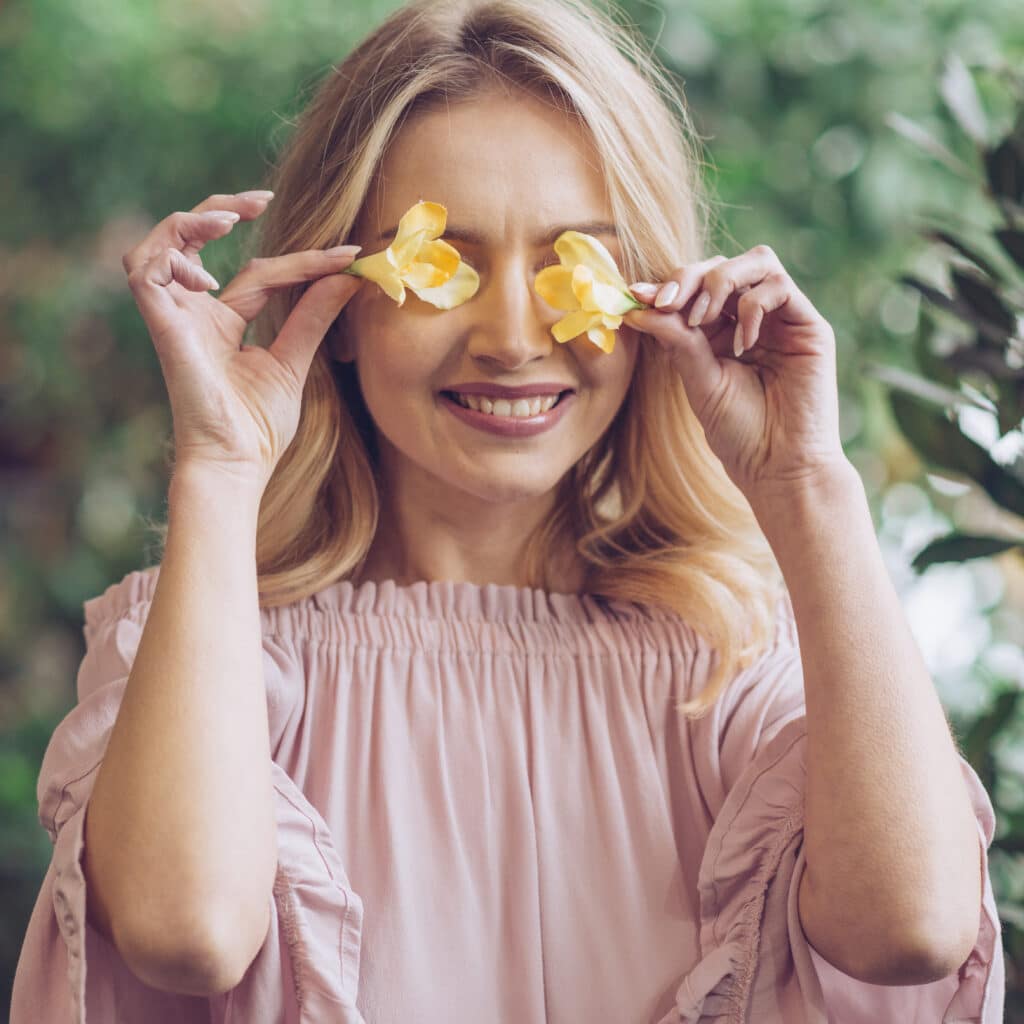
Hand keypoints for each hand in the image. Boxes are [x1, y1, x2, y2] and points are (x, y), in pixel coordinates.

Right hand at [122, 189, 362, 488]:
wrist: (238, 462)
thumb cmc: (258, 426)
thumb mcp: (293, 360)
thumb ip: (312, 316)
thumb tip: (346, 277)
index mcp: (223, 323)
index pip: (260, 273)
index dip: (302, 260)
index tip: (347, 255)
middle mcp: (194, 315)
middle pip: (193, 240)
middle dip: (221, 208)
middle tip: (261, 200)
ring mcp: (174, 320)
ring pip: (157, 246)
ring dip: (188, 222)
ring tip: (229, 219)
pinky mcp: (161, 329)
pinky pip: (144, 273)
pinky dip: (170, 256)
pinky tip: (206, 272)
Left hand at [625, 245, 848, 503]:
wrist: (777, 468)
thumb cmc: (739, 432)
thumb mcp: (697, 378)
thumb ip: (675, 339)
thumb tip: (637, 306)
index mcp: (722, 331)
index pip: (697, 287)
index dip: (668, 284)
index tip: (636, 295)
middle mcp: (753, 319)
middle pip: (723, 265)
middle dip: (689, 278)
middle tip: (667, 304)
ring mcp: (783, 319)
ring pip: (756, 261)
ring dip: (719, 282)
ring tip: (702, 319)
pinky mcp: (810, 326)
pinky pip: (779, 286)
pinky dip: (752, 306)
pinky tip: (742, 344)